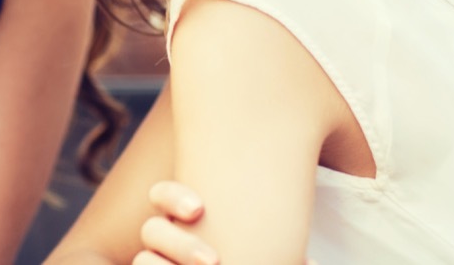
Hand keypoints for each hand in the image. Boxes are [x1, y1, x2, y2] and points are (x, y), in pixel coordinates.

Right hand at [135, 182, 316, 264]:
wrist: (231, 262)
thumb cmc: (255, 259)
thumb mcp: (272, 253)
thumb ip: (283, 250)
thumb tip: (311, 261)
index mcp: (185, 219)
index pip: (161, 195)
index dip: (172, 197)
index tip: (198, 209)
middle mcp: (165, 241)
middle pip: (151, 230)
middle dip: (180, 243)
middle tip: (214, 260)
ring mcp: (159, 261)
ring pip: (143, 260)